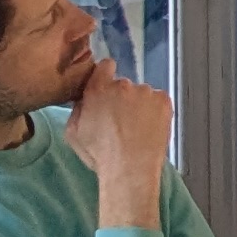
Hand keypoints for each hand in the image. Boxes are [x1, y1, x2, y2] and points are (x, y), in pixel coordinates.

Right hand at [61, 62, 172, 225]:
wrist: (130, 169)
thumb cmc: (100, 155)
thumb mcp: (73, 132)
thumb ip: (78, 107)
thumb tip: (85, 98)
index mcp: (97, 90)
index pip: (104, 66)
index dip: (106, 76)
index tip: (107, 86)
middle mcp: (122, 86)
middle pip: (123, 85)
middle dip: (121, 98)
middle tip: (121, 121)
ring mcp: (145, 92)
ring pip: (142, 94)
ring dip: (139, 105)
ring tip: (136, 129)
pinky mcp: (163, 101)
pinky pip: (158, 100)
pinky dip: (155, 111)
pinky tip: (148, 128)